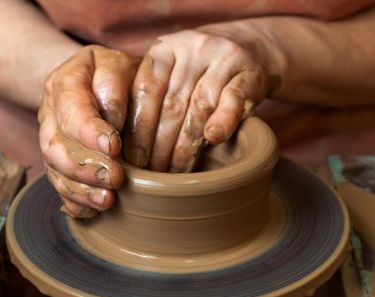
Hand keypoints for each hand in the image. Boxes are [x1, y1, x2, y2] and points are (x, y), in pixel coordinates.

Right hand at [39, 45, 138, 217]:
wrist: (98, 79)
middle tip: (114, 179)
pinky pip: (59, 186)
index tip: (113, 147)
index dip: (89, 130)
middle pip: (55, 144)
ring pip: (54, 169)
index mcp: (66, 81)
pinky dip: (75, 202)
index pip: (71, 108)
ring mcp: (51, 139)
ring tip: (106, 201)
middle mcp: (51, 112)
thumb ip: (116, 85)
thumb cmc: (119, 74)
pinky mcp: (58, 162)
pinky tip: (94, 212)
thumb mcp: (122, 65)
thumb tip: (113, 122)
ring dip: (80, 189)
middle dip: (83, 166)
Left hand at [123, 29, 269, 171]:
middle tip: (152, 172)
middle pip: (171, 104)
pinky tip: (212, 139)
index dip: (138, 127)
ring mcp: (223, 58)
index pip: (146, 90)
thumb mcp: (172, 73)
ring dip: (186, 144)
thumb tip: (124, 145)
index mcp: (165, 50)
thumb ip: (151, 99)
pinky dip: (223, 120)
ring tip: (175, 172)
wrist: (247, 46)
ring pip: (200, 106)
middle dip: (159, 144)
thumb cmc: (198, 72)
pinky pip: (234, 99)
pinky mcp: (250, 73)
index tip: (133, 158)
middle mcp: (192, 49)